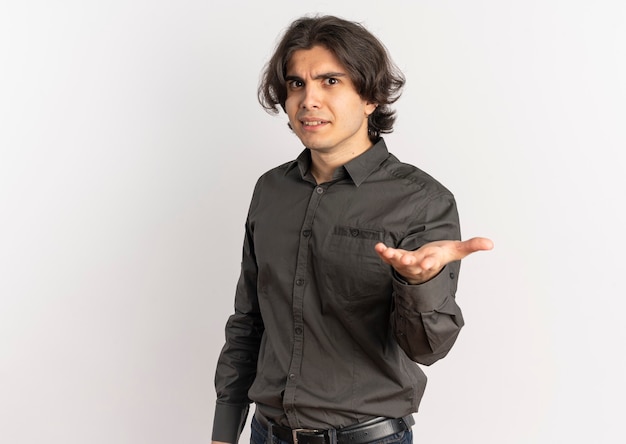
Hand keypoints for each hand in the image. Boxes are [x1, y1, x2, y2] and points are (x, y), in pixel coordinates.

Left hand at [375, 237, 493, 284]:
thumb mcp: (456, 250)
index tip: (428, 263)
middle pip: (414, 264)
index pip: (432, 262)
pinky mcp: (395, 259)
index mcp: (433, 261)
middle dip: (409, 262)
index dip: (430, 262)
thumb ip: (471, 246)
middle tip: (406, 260)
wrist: (424, 267)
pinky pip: (387, 257)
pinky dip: (382, 252)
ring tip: (386, 252)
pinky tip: (378, 247)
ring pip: (398, 262)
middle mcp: (418, 264)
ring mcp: (405, 263)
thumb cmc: (440, 256)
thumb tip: (491, 243)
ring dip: (392, 257)